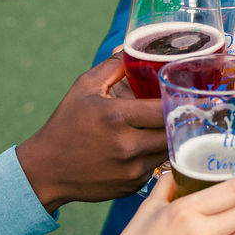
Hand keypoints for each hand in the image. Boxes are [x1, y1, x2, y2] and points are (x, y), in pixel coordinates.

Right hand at [17, 53, 167, 212]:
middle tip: (183, 107)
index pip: (165, 108)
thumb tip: (134, 49)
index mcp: (117, 117)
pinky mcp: (133, 185)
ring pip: (169, 150)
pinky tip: (143, 145)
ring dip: (170, 137)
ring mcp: (132, 170)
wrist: (47, 170)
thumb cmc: (66, 124)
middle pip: (174, 131)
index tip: (187, 93)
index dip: (180, 100)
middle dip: (179, 118)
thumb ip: (113, 66)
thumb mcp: (84, 87)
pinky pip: (156, 166)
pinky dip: (154, 154)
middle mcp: (128, 146)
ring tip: (164, 124)